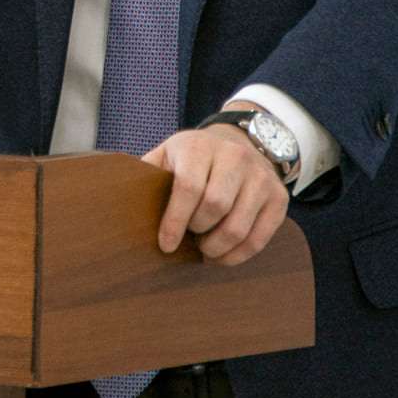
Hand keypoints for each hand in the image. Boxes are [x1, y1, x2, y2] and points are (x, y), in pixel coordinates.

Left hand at [142, 116, 289, 266]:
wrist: (238, 142)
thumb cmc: (192, 158)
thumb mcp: (167, 155)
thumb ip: (146, 174)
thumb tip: (119, 201)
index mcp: (199, 146)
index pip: (188, 187)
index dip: (175, 221)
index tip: (166, 244)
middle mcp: (234, 157)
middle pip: (215, 208)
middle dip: (197, 233)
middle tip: (189, 241)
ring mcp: (260, 176)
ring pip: (238, 227)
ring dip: (217, 248)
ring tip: (205, 250)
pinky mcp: (278, 197)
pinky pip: (259, 238)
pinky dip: (238, 255)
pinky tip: (223, 255)